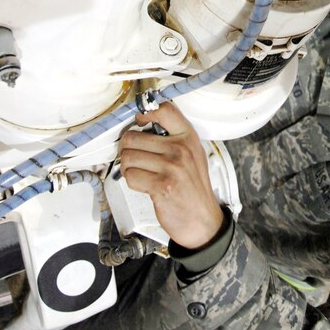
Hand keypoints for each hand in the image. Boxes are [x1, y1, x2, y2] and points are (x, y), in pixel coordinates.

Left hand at [119, 101, 223, 248]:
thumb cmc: (193, 187)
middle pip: (133, 137)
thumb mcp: (192, 154)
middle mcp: (181, 149)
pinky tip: (145, 185)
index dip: (144, 113)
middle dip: (128, 149)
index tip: (139, 122)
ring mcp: (171, 167)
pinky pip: (130, 176)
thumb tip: (142, 123)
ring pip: (128, 157)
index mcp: (188, 137)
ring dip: (128, 168)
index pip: (164, 110)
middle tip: (135, 157)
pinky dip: (132, 182)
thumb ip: (173, 136)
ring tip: (141, 173)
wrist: (202, 220)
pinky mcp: (161, 185)